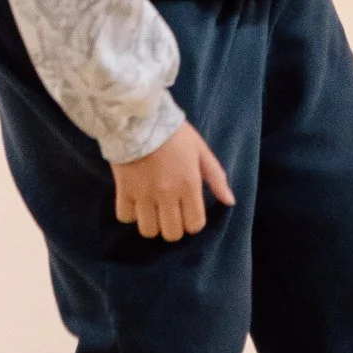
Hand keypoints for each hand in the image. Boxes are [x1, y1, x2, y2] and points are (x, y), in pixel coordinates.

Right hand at [113, 122, 232, 242]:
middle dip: (173, 227)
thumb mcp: (201, 151)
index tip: (188, 213)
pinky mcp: (123, 190)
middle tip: (170, 214)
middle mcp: (167, 194)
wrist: (140, 118)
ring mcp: (144, 194)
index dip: (193, 223)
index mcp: (189, 185)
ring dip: (152, 224)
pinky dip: (130, 214)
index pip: (194, 225)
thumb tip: (230, 201)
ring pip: (148, 231)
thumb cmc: (175, 134)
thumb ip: (217, 178)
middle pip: (171, 234)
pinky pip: (125, 217)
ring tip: (152, 210)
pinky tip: (135, 202)